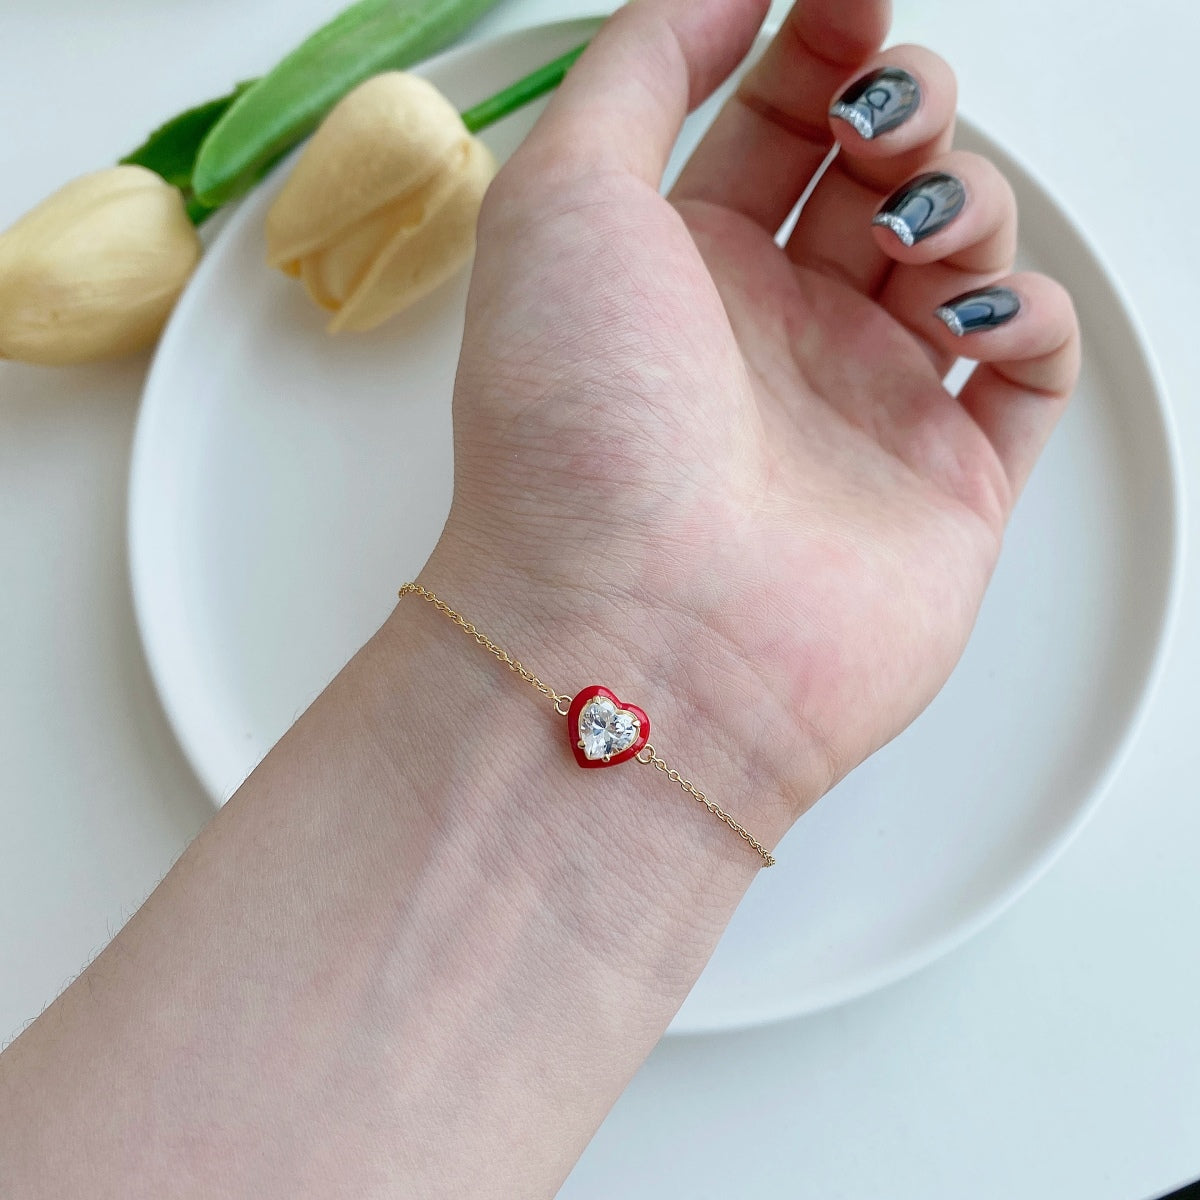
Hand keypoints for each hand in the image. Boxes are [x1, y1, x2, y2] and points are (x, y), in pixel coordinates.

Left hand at [423, 0, 1078, 833]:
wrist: (635, 630)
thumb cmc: (575, 433)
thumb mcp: (560, 201)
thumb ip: (637, 72)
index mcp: (680, 275)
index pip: (773, 128)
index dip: (821, 47)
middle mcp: (772, 340)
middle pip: (876, 180)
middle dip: (904, 110)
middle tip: (887, 113)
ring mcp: (862, 410)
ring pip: (960, 257)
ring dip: (962, 201)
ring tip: (908, 224)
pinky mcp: (945, 485)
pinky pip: (1025, 368)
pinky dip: (1023, 313)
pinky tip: (962, 314)